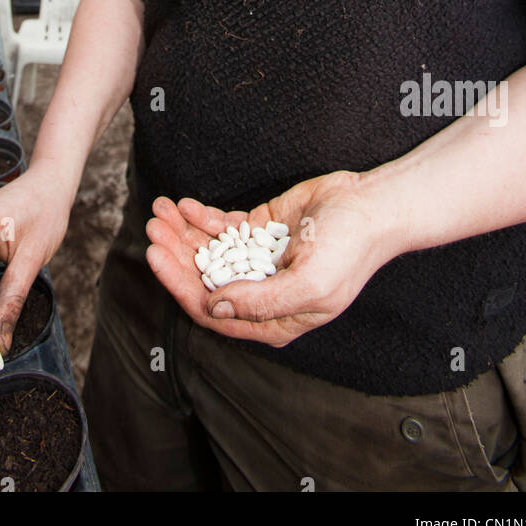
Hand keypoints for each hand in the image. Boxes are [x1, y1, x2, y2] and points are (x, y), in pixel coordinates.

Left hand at [145, 169, 390, 347]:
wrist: (371, 207)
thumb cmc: (351, 251)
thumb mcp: (311, 285)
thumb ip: (261, 301)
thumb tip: (215, 308)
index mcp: (273, 319)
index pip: (212, 311)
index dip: (180, 285)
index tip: (156, 257)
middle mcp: (260, 293)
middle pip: (203, 279)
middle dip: (174, 254)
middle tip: (153, 228)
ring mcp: (257, 260)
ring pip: (208, 252)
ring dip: (181, 233)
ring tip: (160, 211)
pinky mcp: (260, 230)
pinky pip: (222, 228)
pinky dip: (200, 217)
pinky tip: (184, 205)